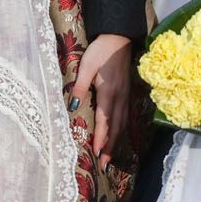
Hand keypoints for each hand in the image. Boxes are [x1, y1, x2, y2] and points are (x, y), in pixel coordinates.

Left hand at [74, 32, 134, 168]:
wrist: (120, 37)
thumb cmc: (101, 51)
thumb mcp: (86, 66)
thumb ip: (79, 86)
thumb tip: (72, 107)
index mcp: (108, 92)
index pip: (105, 121)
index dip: (102, 138)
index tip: (97, 153)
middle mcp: (119, 97)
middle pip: (116, 127)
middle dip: (110, 147)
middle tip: (105, 165)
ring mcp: (126, 95)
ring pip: (122, 123)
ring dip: (117, 141)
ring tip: (111, 156)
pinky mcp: (128, 92)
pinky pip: (126, 116)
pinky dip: (122, 129)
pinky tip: (120, 135)